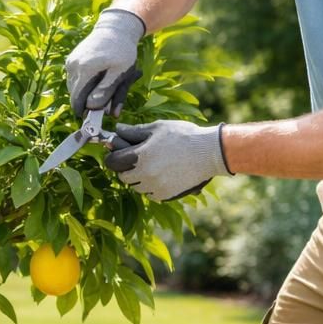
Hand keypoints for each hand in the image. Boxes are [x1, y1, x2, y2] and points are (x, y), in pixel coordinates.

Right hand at [66, 9, 144, 116]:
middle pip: (75, 96)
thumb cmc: (122, 52)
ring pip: (75, 88)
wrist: (116, 28)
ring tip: (104, 84)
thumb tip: (93, 107)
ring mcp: (70, 62)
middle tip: (106, 100)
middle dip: (88, 102)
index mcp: (85, 70)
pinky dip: (85, 83)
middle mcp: (73, 66)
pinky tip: (98, 76)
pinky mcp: (70, 60)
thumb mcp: (120, 72)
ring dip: (87, 93)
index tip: (100, 113)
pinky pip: (75, 79)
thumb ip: (107, 90)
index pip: (78, 101)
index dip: (87, 111)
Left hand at [104, 120, 231, 199]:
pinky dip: (152, 186)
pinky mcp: (165, 195)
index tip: (117, 154)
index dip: (113, 157)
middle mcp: (144, 174)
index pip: (113, 162)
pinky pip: (151, 193)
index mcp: (139, 156)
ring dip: (139, 178)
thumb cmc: (183, 136)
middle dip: (126, 168)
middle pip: (123, 177)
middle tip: (137, 159)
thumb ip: (135, 131)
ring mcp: (154, 187)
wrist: (209, 152)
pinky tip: (163, 174)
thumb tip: (118, 130)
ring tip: (153, 165)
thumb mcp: (157, 128)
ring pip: (137, 187)